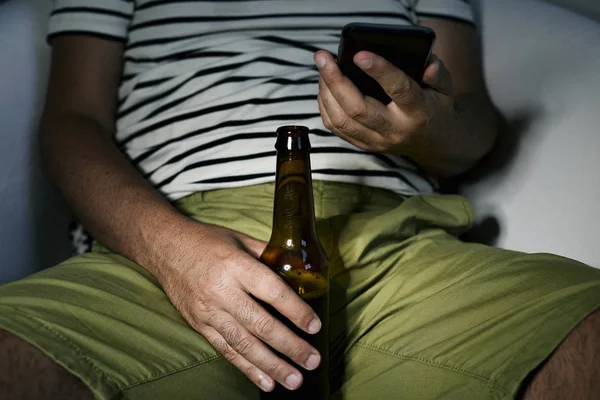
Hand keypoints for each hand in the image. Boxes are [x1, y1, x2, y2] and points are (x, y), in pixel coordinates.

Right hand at [155, 221, 321, 391]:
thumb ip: (269, 254)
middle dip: (290, 346)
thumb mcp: (240, 239)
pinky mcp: (199, 325)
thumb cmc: (206, 240)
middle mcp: (222, 291)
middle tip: (312, 361)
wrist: (165, 248)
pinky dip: (247, 368)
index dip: (296, 311)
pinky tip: (266, 382)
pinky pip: (226, 351)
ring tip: (294, 380)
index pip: (272, 292)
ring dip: (272, 365)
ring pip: (244, 344)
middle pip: (260, 324)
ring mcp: (208, 312)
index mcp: (235, 266)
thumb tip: (300, 268)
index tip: (314, 326)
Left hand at [314, 49, 454, 158]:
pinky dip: (325, 106)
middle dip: (336, 81)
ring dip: (325, 92)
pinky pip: (336, 128)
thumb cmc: (435, 106)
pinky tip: (324, 86)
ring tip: (322, 67)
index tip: (359, 54)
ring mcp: (377, 141)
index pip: (398, 90)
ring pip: (341, 120)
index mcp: (418, 112)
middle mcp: (395, 129)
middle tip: (323, 57)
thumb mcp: (446, 88)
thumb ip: (438, 74)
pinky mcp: (364, 145)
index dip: (379, 70)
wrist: (431, 142)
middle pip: (357, 109)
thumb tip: (428, 64)